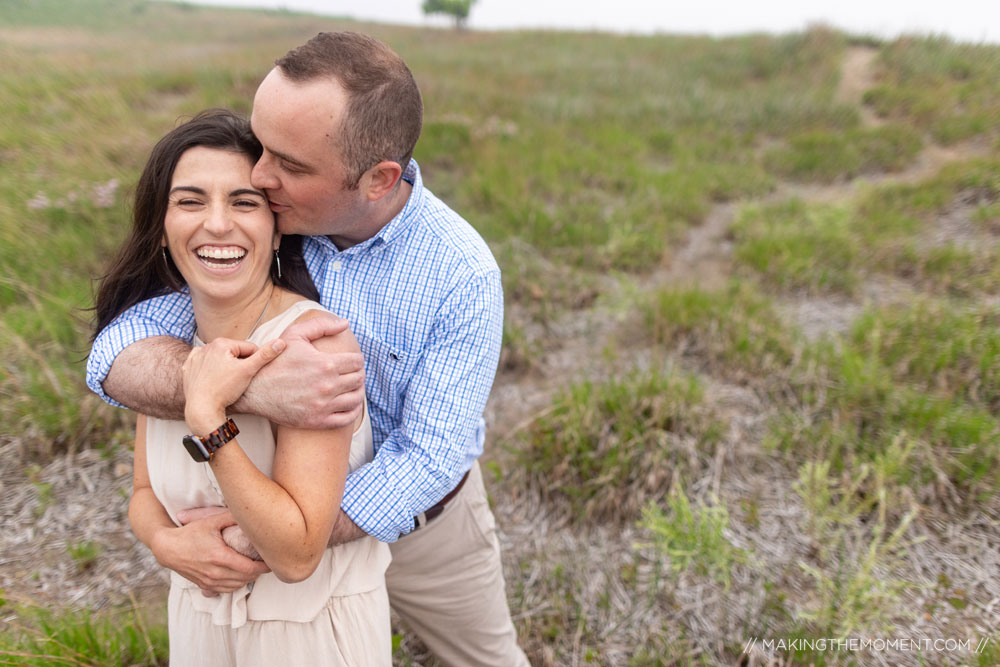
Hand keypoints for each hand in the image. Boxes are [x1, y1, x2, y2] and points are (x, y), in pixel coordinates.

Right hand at [152, 507, 269, 594]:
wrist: (168, 548)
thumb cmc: (190, 533)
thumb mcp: (211, 522)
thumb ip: (231, 517)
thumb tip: (250, 512)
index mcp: (220, 557)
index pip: (250, 568)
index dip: (264, 566)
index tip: (272, 560)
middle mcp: (215, 573)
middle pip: (246, 578)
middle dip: (259, 572)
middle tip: (267, 562)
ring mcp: (209, 581)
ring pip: (237, 586)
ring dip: (249, 579)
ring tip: (255, 568)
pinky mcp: (204, 586)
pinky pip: (226, 590)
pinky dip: (236, 584)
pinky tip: (240, 575)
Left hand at [182, 337, 285, 433]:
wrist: (202, 409)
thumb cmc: (224, 389)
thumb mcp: (248, 371)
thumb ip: (265, 355)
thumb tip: (281, 342)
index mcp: (221, 343)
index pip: (248, 348)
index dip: (254, 361)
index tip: (250, 374)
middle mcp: (206, 346)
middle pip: (233, 353)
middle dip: (239, 364)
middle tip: (238, 380)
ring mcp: (195, 357)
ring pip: (219, 359)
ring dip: (225, 367)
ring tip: (226, 382)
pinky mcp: (188, 368)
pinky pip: (204, 365)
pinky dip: (210, 371)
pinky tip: (213, 380)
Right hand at [238, 315, 364, 428]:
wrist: (253, 390)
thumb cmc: (274, 361)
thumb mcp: (294, 335)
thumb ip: (321, 325)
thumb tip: (345, 323)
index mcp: (325, 364)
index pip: (357, 362)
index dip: (356, 359)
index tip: (351, 360)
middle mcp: (327, 386)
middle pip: (358, 379)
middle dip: (357, 373)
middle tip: (351, 373)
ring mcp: (323, 406)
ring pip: (356, 399)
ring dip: (358, 391)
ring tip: (352, 387)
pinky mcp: (317, 421)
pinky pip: (347, 418)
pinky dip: (353, 410)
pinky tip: (349, 403)